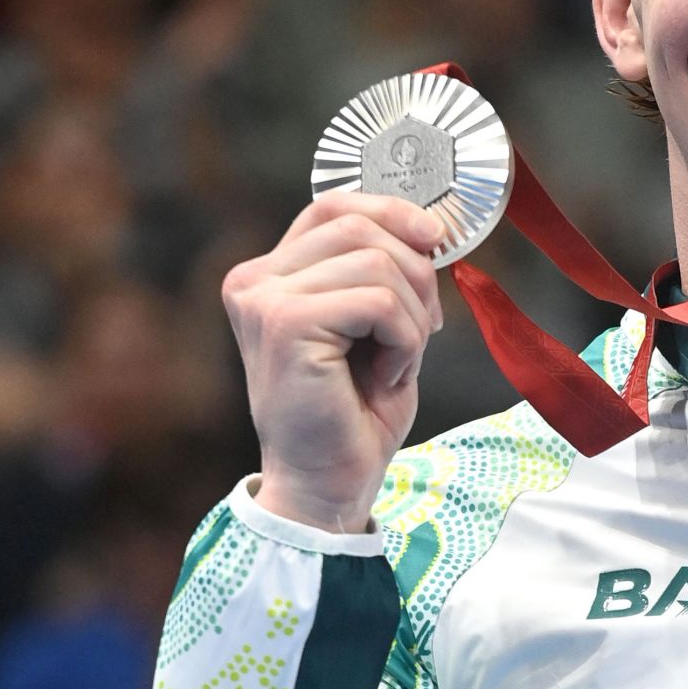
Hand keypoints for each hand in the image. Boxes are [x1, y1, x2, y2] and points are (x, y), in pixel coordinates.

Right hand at [222, 195, 445, 530]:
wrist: (330, 483)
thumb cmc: (355, 410)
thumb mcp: (375, 322)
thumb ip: (384, 268)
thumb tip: (430, 224)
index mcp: (269, 273)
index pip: (333, 204)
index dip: (391, 211)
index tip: (434, 239)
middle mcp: (253, 279)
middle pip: (361, 226)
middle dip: (415, 275)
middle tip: (421, 332)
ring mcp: (263, 300)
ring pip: (378, 262)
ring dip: (412, 317)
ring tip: (395, 361)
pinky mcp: (284, 324)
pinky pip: (380, 301)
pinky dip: (404, 339)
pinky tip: (386, 376)